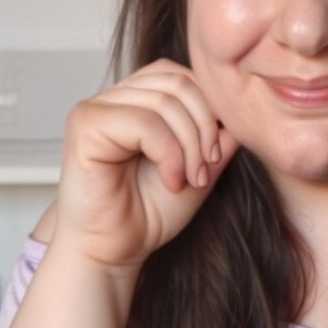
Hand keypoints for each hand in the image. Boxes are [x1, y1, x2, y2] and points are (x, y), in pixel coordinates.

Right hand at [53, 60, 239, 269]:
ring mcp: (96, 108)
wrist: (114, 251)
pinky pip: (144, 123)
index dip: (209, 110)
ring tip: (189, 179)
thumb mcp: (199, 171)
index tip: (217, 154)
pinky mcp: (85, 125)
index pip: (182, 76)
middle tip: (208, 166)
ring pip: (165, 102)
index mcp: (137, 101)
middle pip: (178, 82)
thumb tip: (242, 114)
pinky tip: (170, 181)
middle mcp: (114, 98)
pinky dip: (169, 154)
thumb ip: (218, 140)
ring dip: (189, 145)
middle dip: (204, 126)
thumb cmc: (148, 214)